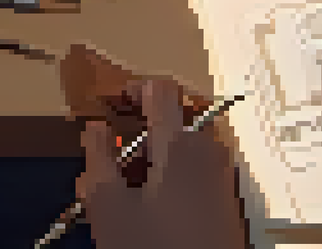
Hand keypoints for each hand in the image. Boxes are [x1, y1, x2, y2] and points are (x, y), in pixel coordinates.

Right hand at [76, 78, 248, 248]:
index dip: (131, 88)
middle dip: (137, 134)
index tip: (109, 104)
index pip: (160, 90)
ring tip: (122, 191)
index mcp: (180, 143)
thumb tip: (96, 128)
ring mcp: (221, 178)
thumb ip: (97, 157)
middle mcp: (208, 152)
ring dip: (150, 160)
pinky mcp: (225, 203)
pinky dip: (168, 178)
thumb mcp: (108, 205)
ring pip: (182, 149)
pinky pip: (195, 172)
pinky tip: (147, 210)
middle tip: (110, 158)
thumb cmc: (153, 248)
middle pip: (171, 121)